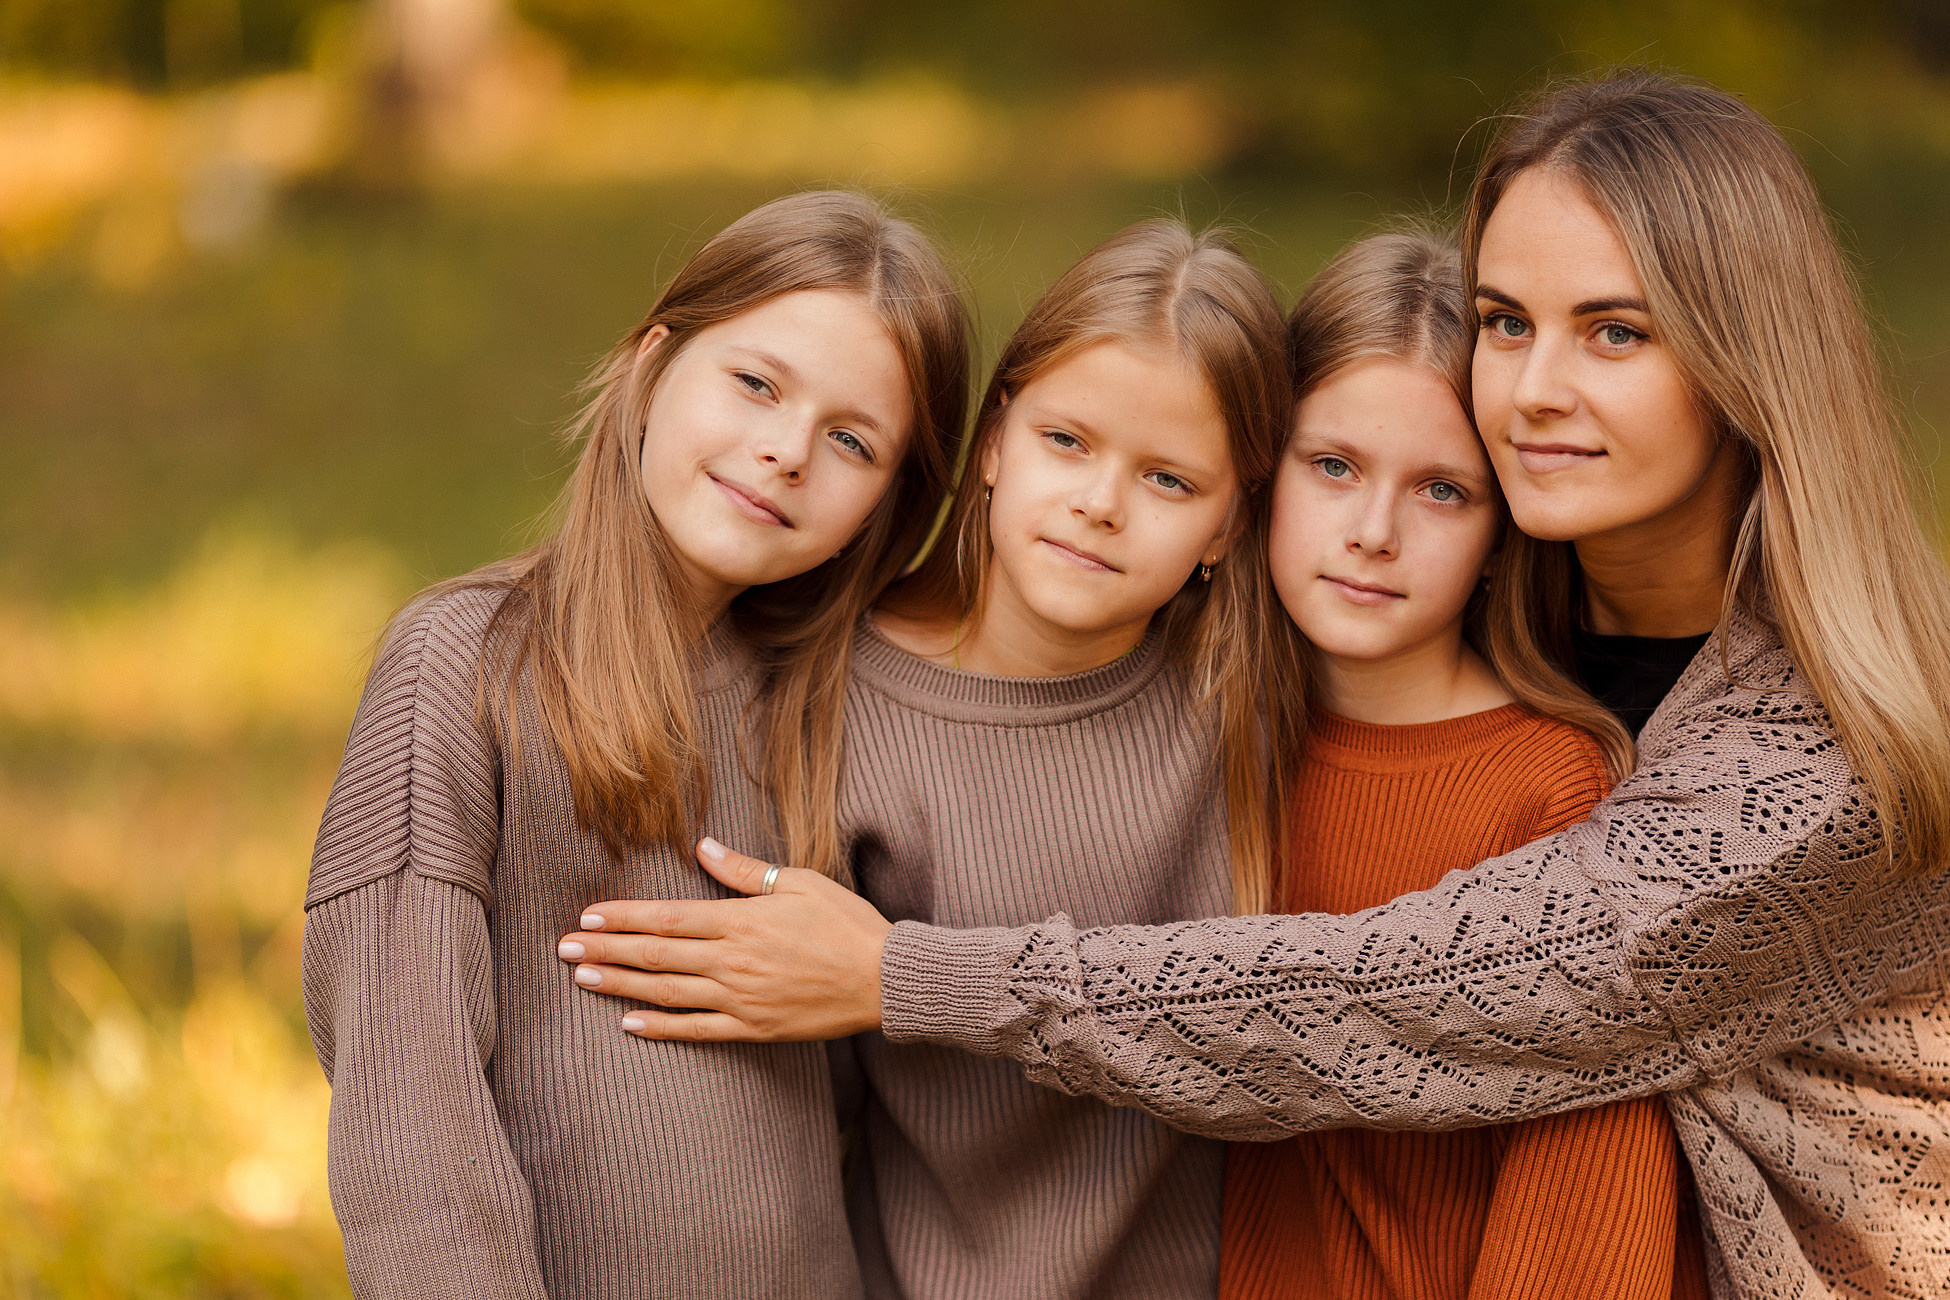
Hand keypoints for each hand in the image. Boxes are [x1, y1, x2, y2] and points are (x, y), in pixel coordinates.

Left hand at [555, 837, 891, 1041]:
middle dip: (605, 950)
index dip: (623, 917)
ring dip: (619, 985)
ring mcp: (740, 998)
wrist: (884, 980)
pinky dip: (661, 1028)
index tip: (588, 916)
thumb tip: (701, 846)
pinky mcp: (753, 1028)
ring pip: (666, 992)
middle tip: (563, 949)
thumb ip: (745, 870)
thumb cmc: (847, 924)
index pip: (667, 918)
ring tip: (581, 979)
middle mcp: (733, 961)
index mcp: (742, 921)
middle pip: (655, 955)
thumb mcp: (800, 883)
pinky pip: (697, 1030)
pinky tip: (629, 1024)